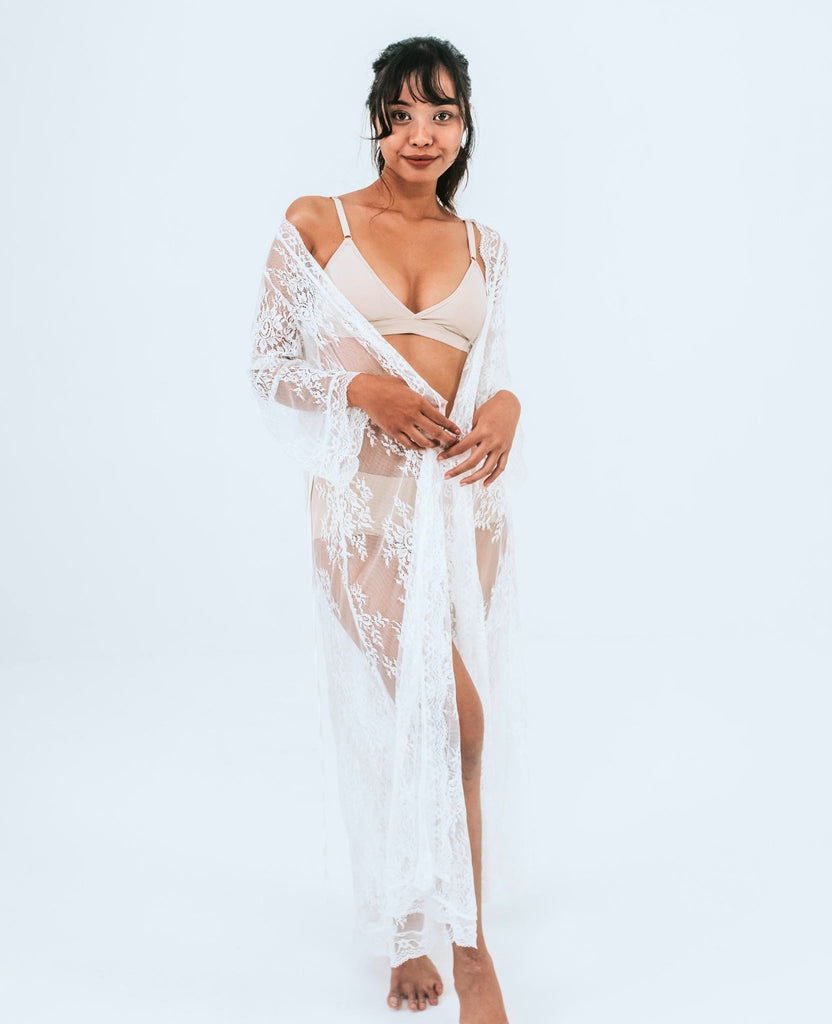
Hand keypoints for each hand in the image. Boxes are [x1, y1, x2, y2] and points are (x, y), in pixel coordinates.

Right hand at [347, 373, 461, 450]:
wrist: (366, 391)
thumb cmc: (386, 385)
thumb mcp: (407, 386)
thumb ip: (420, 397)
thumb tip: (432, 405)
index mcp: (418, 401)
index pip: (440, 417)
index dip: (451, 426)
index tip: (458, 431)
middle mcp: (412, 414)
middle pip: (435, 432)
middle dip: (447, 439)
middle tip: (454, 444)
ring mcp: (402, 424)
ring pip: (422, 441)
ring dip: (432, 445)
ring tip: (436, 445)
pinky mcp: (392, 431)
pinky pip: (407, 443)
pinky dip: (416, 447)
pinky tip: (420, 447)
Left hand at [437, 389, 520, 486]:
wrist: (510, 404)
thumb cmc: (490, 408)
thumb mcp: (476, 416)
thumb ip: (469, 432)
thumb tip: (457, 445)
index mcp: (482, 431)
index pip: (463, 447)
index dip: (450, 454)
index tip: (440, 458)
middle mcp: (492, 441)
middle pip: (473, 461)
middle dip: (458, 470)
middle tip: (446, 476)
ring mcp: (501, 447)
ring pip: (487, 468)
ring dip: (474, 478)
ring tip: (462, 483)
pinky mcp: (507, 450)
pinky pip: (500, 467)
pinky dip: (493, 477)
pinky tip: (484, 485)